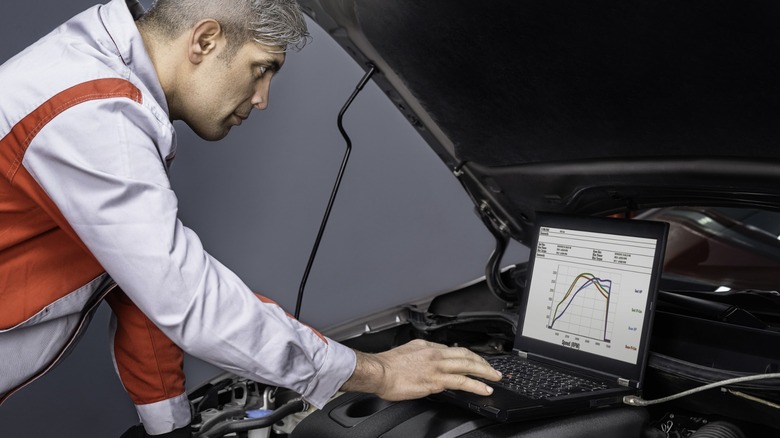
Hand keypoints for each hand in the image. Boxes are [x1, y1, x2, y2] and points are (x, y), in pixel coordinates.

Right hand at [341, 339, 501, 399]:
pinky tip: (484, 389)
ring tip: (495, 378)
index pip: (453, 350)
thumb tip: (427, 361)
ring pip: (468, 366)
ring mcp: (437, 367)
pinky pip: (462, 382)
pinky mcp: (436, 381)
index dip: (468, 356)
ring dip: (485, 372)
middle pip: (466, 355)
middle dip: (483, 362)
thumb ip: (420, 355)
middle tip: (493, 369)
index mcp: (428, 346)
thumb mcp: (407, 352)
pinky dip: (476, 385)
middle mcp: (435, 354)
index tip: (475, 361)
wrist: (379, 372)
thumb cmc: (387, 365)